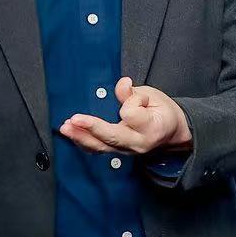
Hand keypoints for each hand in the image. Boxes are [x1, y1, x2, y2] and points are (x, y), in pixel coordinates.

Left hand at [60, 78, 191, 154]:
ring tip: (65, 128)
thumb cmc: (161, 111)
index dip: (130, 101)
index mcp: (151, 127)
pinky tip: (72, 134)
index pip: (132, 115)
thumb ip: (134, 92)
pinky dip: (83, 142)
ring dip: (81, 137)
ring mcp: (126, 151)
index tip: (135, 95)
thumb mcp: (153, 96)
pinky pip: (97, 149)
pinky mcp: (117, 152)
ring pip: (100, 146)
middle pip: (112, 137)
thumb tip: (122, 84)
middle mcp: (138, 143)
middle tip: (73, 120)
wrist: (170, 132)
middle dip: (91, 128)